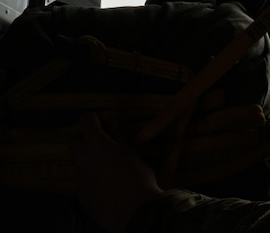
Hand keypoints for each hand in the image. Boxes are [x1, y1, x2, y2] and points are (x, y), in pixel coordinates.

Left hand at [72, 113, 162, 232]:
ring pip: (78, 161)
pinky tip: (106, 183)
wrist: (133, 210)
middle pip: (74, 140)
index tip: (102, 121)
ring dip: (88, 159)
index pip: (86, 120)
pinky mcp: (80, 193)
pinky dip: (91, 177)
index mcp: (96, 143)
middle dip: (85, 138)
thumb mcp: (131, 152)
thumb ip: (118, 136)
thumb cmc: (138, 176)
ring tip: (108, 166)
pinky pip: (82, 179)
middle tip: (103, 143)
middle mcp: (82, 158)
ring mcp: (78, 176)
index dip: (94, 118)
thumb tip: (113, 122)